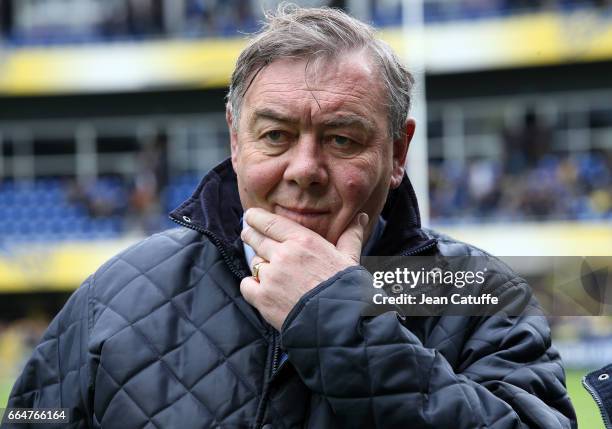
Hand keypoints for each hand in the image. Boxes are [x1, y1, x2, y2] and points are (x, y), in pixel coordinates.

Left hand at [240, 208, 367, 330]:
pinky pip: (246, 285)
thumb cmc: (348, 289)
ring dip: (259, 264)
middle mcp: (283, 255)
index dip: (256, 218)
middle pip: (255, 239)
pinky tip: (261, 288)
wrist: (341, 322)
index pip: (269, 222)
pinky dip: (252, 286)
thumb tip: (361, 217)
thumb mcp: (351, 258)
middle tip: (248, 235)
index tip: (250, 216)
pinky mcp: (263, 298)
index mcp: (303, 241)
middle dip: (250, 235)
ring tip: (268, 270)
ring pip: (254, 263)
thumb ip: (351, 235)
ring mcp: (271, 276)